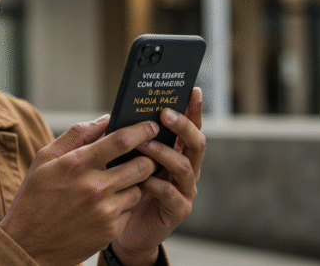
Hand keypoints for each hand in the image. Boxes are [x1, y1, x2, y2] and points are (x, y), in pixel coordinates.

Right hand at [0, 115, 160, 265]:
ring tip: (116, 184)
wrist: (27, 245)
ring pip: (139, 189)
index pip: (121, 140)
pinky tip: (106, 206)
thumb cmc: (35, 197)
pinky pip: (130, 210)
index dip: (141, 130)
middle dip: (146, 158)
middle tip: (142, 156)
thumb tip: (105, 120)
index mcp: (77, 164)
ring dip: (133, 183)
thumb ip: (77, 135)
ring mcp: (105, 211)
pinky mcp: (110, 231)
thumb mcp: (45, 159)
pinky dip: (123, 205)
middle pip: (142, 165)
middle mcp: (95, 187)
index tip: (151, 126)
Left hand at [111, 87, 205, 265]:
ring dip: (164, 153)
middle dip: (183, 126)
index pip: (190, 127)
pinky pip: (171, 194)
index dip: (194, 109)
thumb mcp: (129, 160)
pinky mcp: (178, 210)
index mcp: (177, 153)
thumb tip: (124, 112)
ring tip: (144, 145)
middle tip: (165, 114)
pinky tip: (141, 180)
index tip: (193, 90)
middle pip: (196, 143)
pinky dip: (156, 184)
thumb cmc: (127, 188)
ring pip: (184, 166)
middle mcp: (187, 169)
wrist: (127, 230)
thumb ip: (134, 140)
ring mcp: (185, 190)